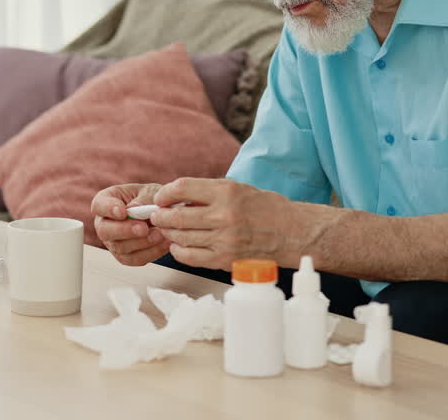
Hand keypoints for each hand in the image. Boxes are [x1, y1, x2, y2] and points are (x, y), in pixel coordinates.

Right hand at [91, 183, 169, 266]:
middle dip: (125, 230)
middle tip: (144, 228)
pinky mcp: (125, 256)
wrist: (162, 215)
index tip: (122, 212)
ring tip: (160, 234)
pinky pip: (134, 259)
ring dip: (141, 242)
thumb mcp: (149, 192)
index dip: (108, 209)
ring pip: (120, 247)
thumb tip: (134, 210)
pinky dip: (150, 253)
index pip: (99, 205)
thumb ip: (141, 200)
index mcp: (106, 201)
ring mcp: (113, 241)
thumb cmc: (151, 198)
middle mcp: (104, 223)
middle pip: (104, 231)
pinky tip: (163, 243)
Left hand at [151, 177, 304, 270]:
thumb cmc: (265, 208)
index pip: (182, 188)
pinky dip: (179, 251)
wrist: (291, 232)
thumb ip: (207, 193)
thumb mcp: (236, 188)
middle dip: (160, 215)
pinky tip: (178, 245)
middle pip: (176, 216)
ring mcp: (224, 239)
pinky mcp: (224, 259)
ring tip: (167, 229)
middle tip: (157, 215)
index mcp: (226, 192)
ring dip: (168, 233)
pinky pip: (190, 257)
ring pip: (181, 237)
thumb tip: (175, 199)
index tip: (161, 198)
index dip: (165, 194)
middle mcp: (224, 215)